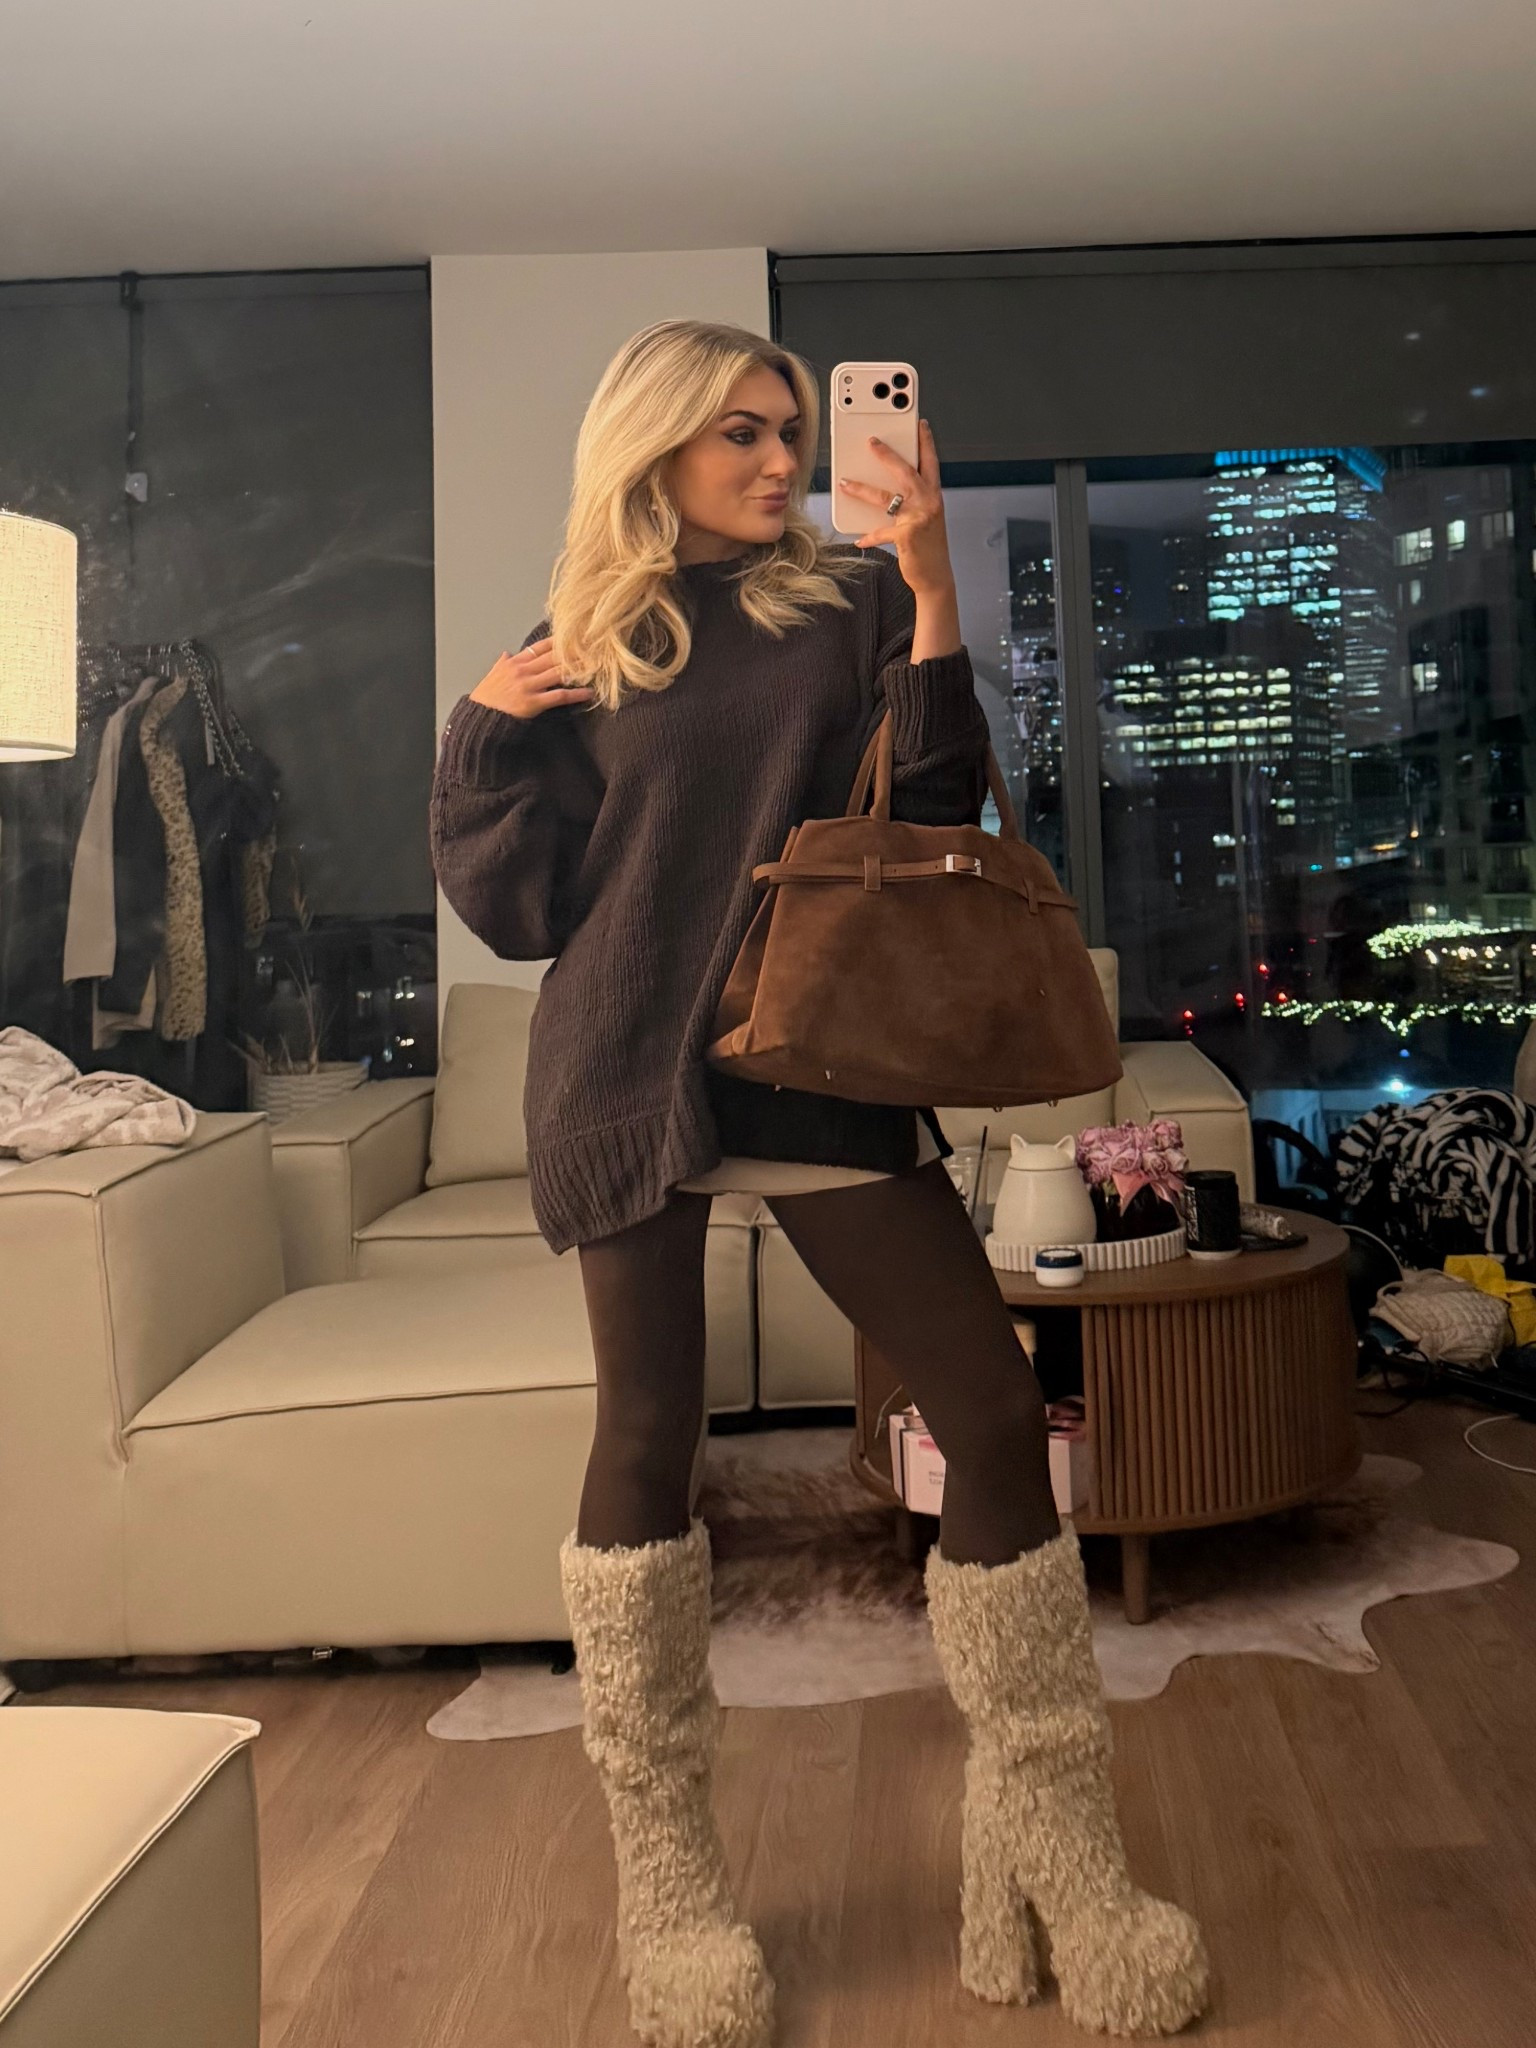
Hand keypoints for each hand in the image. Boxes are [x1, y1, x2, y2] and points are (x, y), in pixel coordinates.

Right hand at [469, 639, 594, 719]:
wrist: (480, 717)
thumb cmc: (487, 697)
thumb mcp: (493, 674)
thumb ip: (502, 663)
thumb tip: (507, 653)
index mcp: (515, 662)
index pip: (540, 646)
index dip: (559, 641)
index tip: (575, 636)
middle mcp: (523, 670)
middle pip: (553, 656)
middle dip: (574, 652)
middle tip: (593, 648)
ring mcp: (528, 686)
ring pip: (558, 672)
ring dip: (578, 669)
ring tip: (596, 667)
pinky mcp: (533, 702)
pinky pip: (559, 696)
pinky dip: (575, 694)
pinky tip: (588, 693)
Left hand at [838, 418, 954, 596]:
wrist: (936, 576)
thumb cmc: (929, 547)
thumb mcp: (926, 518)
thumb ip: (912, 501)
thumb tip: (887, 488)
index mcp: (934, 495)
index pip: (931, 462)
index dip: (926, 442)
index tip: (920, 424)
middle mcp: (929, 503)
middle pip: (905, 471)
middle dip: (887, 454)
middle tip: (871, 442)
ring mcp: (918, 518)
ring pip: (885, 497)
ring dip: (862, 489)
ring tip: (845, 483)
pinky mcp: (906, 536)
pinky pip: (880, 532)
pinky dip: (868, 537)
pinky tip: (859, 540)